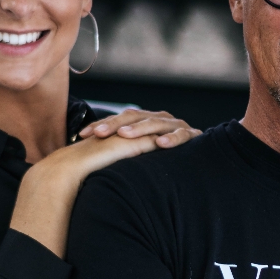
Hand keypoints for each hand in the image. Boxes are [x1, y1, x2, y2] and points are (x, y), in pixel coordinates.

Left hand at [79, 108, 200, 148]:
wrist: (196, 161)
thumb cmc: (161, 159)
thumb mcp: (137, 154)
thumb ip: (119, 152)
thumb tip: (86, 157)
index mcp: (142, 122)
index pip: (118, 120)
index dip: (101, 125)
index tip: (83, 134)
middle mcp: (156, 119)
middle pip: (133, 117)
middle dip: (114, 125)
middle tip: (99, 133)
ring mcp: (174, 125)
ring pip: (154, 123)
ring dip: (139, 129)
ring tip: (125, 135)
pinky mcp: (191, 135)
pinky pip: (181, 135)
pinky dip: (172, 138)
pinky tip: (162, 144)